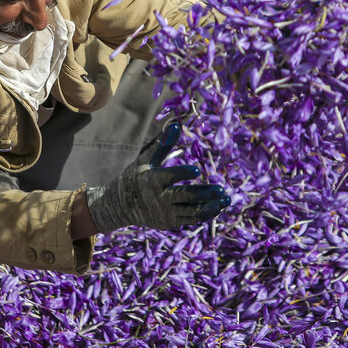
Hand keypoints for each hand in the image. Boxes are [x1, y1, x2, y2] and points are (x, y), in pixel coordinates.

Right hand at [85, 121, 229, 233]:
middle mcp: (159, 199)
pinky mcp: (170, 223)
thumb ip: (162, 144)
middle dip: (204, 194)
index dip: (182, 173)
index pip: (168, 177)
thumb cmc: (136, 177)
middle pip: (185, 197)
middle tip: (222, 190)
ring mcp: (165, 213)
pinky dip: (205, 214)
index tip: (197, 169)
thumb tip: (175, 124)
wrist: (121, 205)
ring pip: (191, 212)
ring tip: (226, 199)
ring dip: (211, 207)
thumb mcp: (146, 160)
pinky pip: (190, 219)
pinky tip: (218, 207)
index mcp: (152, 181)